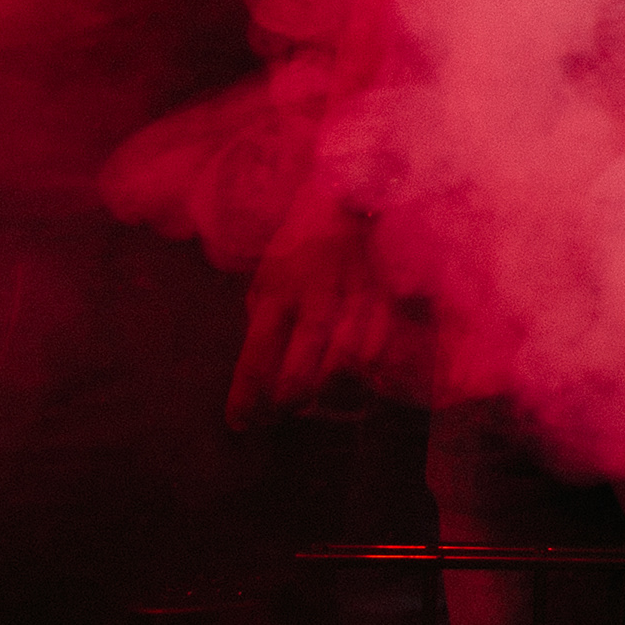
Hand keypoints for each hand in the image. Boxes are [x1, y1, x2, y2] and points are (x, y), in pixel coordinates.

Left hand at [227, 190, 401, 426]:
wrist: (348, 200)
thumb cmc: (298, 246)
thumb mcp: (265, 279)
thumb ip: (262, 322)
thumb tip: (255, 374)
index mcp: (275, 294)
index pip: (255, 358)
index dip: (245, 398)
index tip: (239, 423)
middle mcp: (314, 300)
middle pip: (301, 370)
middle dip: (289, 401)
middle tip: (282, 412)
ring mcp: (353, 301)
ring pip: (343, 367)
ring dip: (328, 390)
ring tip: (317, 398)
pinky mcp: (386, 300)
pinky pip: (378, 350)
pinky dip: (366, 371)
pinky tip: (354, 375)